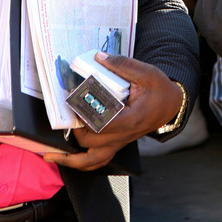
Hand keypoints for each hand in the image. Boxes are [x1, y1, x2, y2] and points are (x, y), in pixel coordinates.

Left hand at [44, 53, 182, 170]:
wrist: (171, 105)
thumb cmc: (160, 90)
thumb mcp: (146, 73)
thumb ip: (122, 65)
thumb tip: (99, 58)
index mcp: (132, 118)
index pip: (104, 124)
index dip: (86, 117)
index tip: (74, 102)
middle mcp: (124, 135)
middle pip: (91, 141)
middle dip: (74, 129)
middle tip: (63, 113)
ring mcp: (119, 142)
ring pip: (92, 160)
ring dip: (70, 159)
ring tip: (51, 154)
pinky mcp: (115, 144)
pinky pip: (96, 161)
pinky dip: (79, 163)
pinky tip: (64, 158)